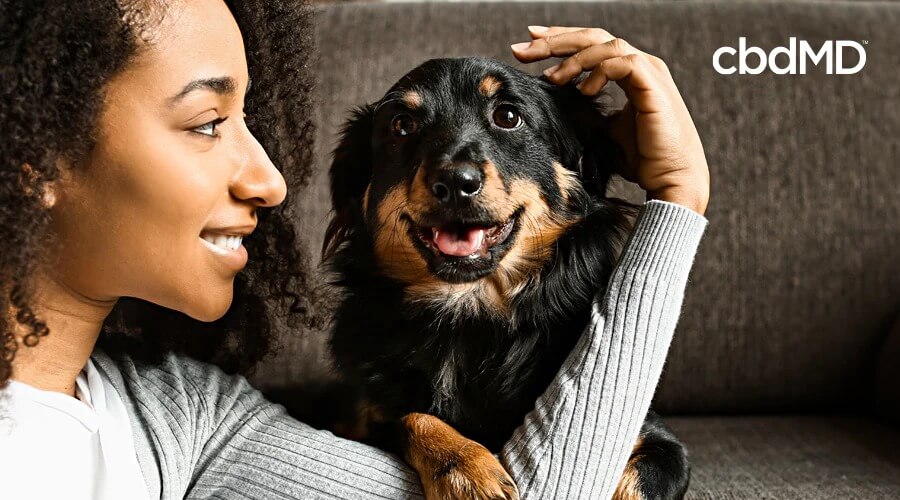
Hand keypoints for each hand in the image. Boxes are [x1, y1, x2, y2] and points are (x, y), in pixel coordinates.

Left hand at [511, 26, 709, 214]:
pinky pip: (622, 63)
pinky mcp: (653, 85)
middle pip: (593, 37)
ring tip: (551, 78)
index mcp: (629, 72)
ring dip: (573, 58)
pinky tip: (583, 90)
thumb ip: (585, 111)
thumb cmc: (642, 158)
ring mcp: (649, 72)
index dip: (559, 42)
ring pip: (605, 45)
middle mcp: (640, 65)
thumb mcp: (604, 130)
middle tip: (522, 49)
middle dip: (555, 40)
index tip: (528, 45)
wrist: (671, 178)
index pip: (590, 45)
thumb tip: (554, 105)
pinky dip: (598, 71)